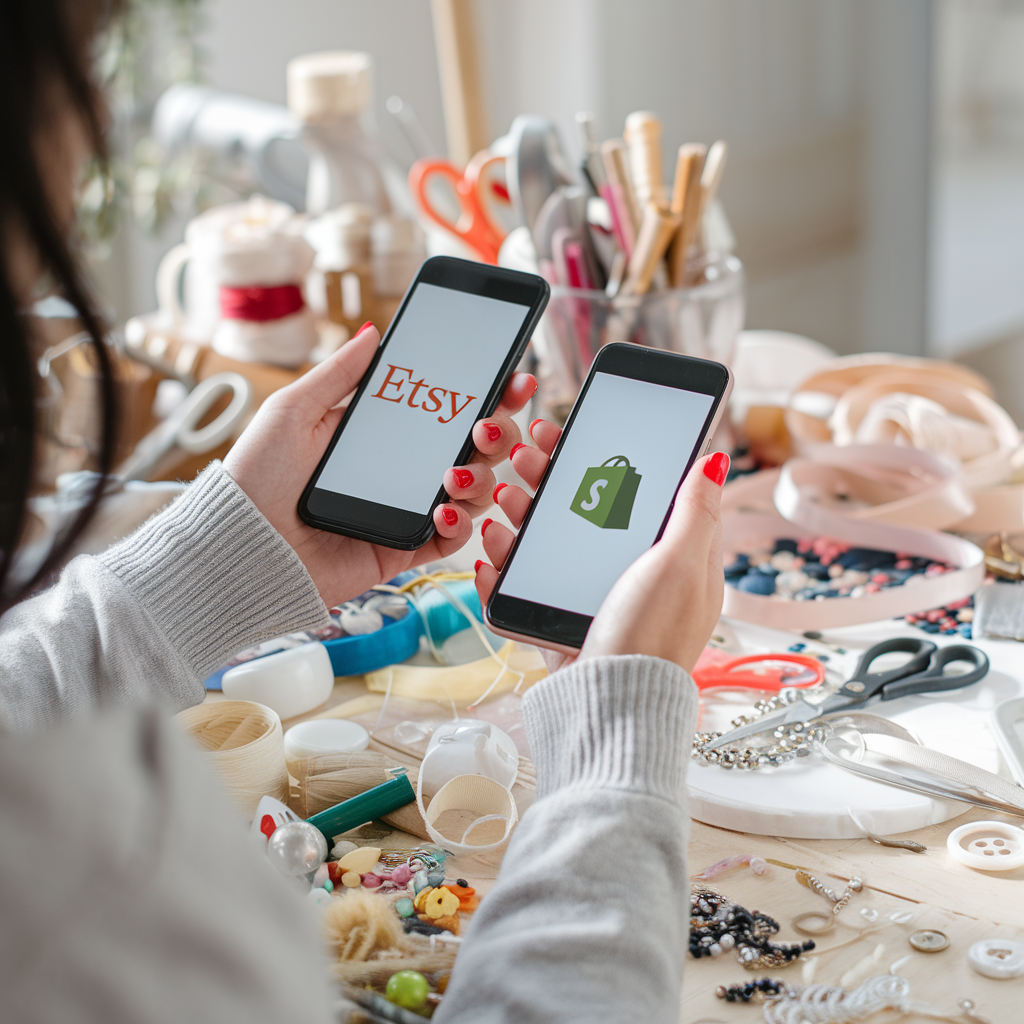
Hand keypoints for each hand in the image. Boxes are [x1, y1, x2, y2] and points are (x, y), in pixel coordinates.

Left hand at [224, 323, 536, 608]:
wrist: (242, 545)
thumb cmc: (257, 477)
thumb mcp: (293, 411)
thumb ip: (339, 373)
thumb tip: (374, 334)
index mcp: (383, 433)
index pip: (446, 409)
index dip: (486, 394)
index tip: (513, 378)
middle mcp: (403, 469)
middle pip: (475, 448)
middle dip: (497, 432)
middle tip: (487, 425)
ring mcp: (407, 510)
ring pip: (475, 490)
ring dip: (481, 476)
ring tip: (455, 472)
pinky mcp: (405, 548)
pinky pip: (452, 538)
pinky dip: (459, 522)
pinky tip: (441, 509)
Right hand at [474, 418, 727, 673]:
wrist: (610, 705)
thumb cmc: (653, 634)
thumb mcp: (679, 562)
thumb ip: (694, 510)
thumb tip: (716, 458)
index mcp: (670, 556)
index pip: (636, 492)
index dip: (602, 459)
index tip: (569, 433)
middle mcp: (632, 574)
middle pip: (586, 513)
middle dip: (551, 482)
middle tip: (523, 457)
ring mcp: (594, 598)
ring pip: (550, 545)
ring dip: (522, 518)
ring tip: (503, 501)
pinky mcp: (562, 622)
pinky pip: (527, 588)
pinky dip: (504, 572)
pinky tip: (492, 555)